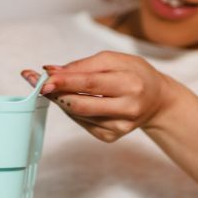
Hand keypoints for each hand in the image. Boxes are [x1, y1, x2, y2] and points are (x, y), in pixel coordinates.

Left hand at [21, 51, 180, 142]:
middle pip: (81, 104)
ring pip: (78, 115)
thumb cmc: (135, 75)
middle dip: (57, 94)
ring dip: (62, 101)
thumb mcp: (116, 60)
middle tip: (40, 83)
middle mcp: (127, 109)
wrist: (157, 101)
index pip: (90, 84)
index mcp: (130, 84)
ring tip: (57, 88)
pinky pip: (82, 123)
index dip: (64, 81)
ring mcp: (119, 127)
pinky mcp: (111, 137)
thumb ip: (84, 65)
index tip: (43, 78)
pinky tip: (75, 101)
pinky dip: (73, 110)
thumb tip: (52, 71)